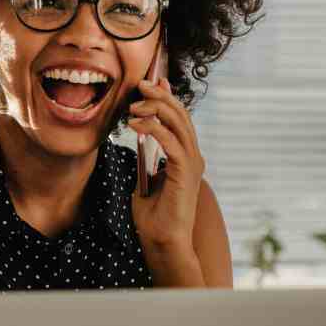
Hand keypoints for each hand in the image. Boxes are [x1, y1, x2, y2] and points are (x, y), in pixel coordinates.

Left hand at [128, 79, 205, 252]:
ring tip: (133, 106)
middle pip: (180, 115)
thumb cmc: (153, 219)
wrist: (163, 242)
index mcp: (186, 158)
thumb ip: (146, 163)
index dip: (167, 98)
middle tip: (140, 84)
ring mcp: (192, 164)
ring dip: (155, 109)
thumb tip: (138, 145)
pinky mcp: (185, 172)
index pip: (179, 120)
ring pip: (178, 123)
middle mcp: (193, 157)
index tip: (151, 82)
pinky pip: (169, 141)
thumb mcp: (145, 183)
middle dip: (160, 95)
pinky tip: (134, 125)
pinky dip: (152, 129)